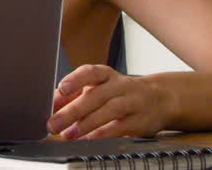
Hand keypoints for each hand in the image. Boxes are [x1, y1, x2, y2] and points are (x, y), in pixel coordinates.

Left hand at [48, 65, 170, 138]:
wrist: (159, 99)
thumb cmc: (120, 93)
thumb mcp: (99, 87)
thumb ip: (75, 94)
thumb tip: (51, 105)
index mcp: (105, 75)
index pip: (90, 72)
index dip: (76, 79)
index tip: (62, 89)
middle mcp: (119, 86)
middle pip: (95, 95)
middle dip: (72, 110)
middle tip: (53, 123)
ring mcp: (132, 102)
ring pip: (109, 110)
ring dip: (86, 124)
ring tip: (68, 134)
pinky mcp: (139, 121)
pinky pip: (120, 127)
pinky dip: (103, 134)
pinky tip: (88, 139)